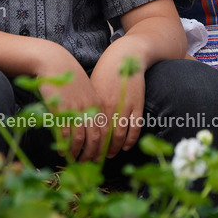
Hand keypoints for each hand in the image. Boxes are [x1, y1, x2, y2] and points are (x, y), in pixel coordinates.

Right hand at [35, 46, 106, 161]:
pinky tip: (63, 151)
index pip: (105, 132)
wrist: (55, 62)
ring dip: (77, 153)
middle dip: (91, 154)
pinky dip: (65, 145)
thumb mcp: (85, 91)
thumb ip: (90, 108)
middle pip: (95, 139)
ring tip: (74, 160)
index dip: (102, 147)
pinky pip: (65, 132)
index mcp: (98, 104)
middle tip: (86, 163)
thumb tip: (90, 128)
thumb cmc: (69, 78)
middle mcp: (89, 108)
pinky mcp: (61, 108)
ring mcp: (75, 109)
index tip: (97, 157)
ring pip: (80, 139)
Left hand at [90, 44, 145, 158]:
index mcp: (97, 102)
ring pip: (120, 135)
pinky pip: (135, 128)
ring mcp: (125, 107)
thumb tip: (79, 121)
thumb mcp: (92, 86)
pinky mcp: (138, 105)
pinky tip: (125, 146)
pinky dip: (131, 140)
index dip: (87, 145)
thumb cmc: (105, 71)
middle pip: (104, 136)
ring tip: (109, 155)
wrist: (126, 57)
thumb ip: (89, 104)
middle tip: (93, 160)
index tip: (81, 153)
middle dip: (98, 151)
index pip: (91, 131)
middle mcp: (110, 106)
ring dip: (114, 148)